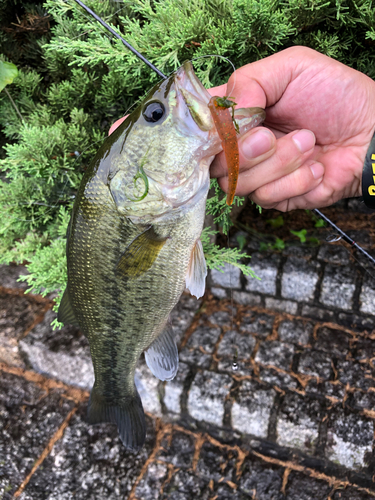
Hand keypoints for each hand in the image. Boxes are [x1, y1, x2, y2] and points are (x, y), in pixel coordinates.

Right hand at [210, 46, 374, 209]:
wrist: (372, 133)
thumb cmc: (337, 95)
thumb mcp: (293, 67)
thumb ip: (249, 81)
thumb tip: (225, 115)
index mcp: (237, 113)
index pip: (199, 128)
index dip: (206, 132)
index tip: (225, 127)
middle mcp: (240, 146)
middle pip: (213, 162)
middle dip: (244, 151)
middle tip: (271, 136)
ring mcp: (256, 175)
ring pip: (239, 183)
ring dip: (279, 162)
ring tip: (309, 143)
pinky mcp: (276, 197)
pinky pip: (267, 197)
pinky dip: (296, 180)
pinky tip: (316, 167)